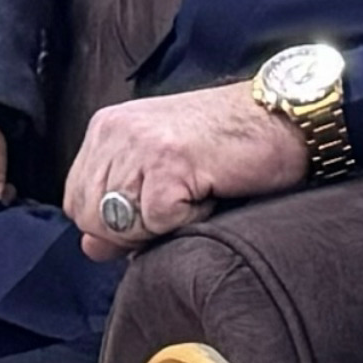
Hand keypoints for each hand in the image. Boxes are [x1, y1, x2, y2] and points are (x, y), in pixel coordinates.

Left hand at [65, 87, 306, 257]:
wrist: (286, 115)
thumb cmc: (234, 142)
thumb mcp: (164, 170)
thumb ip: (121, 205)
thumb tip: (91, 247)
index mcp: (108, 128)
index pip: (76, 200)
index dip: (111, 223)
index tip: (155, 211)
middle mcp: (116, 130)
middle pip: (91, 217)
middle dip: (134, 229)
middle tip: (180, 202)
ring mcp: (139, 144)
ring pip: (119, 224)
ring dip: (163, 222)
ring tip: (197, 189)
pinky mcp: (168, 162)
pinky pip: (158, 222)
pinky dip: (191, 218)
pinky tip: (211, 189)